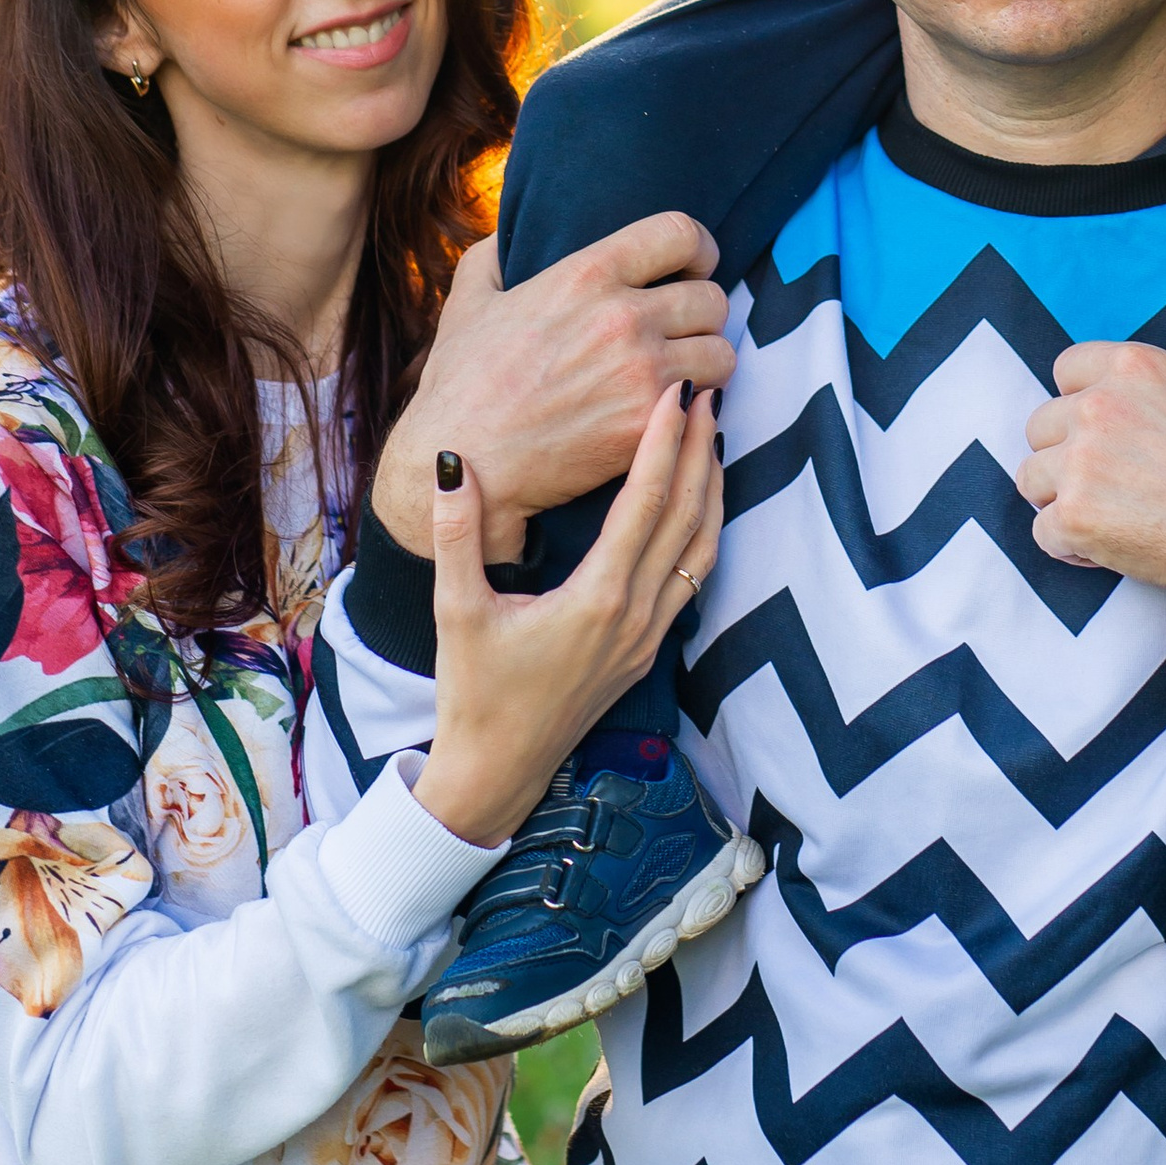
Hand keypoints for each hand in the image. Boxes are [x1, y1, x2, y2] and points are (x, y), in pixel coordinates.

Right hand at [376, 215, 735, 552]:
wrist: (464, 462)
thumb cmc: (461, 383)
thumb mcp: (469, 299)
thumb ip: (495, 253)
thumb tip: (511, 233)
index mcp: (586, 274)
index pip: (679, 233)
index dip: (698, 248)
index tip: (694, 266)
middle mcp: (622, 317)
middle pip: (712, 298)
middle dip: (701, 314)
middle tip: (681, 330)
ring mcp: (641, 374)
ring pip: (722, 354)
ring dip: (705, 363)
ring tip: (680, 371)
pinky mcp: (648, 426)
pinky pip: (709, 405)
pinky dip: (696, 408)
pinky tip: (671, 410)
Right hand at [415, 384, 724, 849]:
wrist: (496, 771)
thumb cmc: (473, 693)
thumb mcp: (454, 611)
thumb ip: (456, 536)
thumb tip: (451, 465)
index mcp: (597, 598)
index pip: (646, 503)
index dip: (666, 443)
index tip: (677, 394)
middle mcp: (635, 614)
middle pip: (687, 517)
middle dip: (701, 451)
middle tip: (708, 393)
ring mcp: (648, 636)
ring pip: (701, 549)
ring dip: (711, 491)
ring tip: (714, 439)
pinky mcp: (647, 651)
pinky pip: (692, 578)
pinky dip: (702, 532)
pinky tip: (697, 507)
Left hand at [1018, 341, 1165, 638]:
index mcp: (1138, 367)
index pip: (1068, 369)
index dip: (1081, 403)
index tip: (1100, 432)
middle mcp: (1100, 405)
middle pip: (1041, 426)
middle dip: (1067, 457)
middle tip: (1107, 488)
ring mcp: (1082, 461)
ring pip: (1032, 478)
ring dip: (1063, 501)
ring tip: (1109, 523)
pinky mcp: (1074, 518)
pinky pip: (1044, 532)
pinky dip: (1071, 547)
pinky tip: (1110, 553)